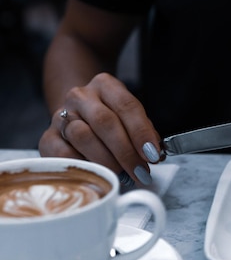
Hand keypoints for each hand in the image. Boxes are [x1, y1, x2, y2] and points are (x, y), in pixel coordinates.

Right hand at [38, 73, 163, 185]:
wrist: (78, 115)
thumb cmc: (113, 120)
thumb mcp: (131, 118)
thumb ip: (144, 132)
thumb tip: (154, 154)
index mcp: (105, 85)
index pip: (126, 106)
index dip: (141, 132)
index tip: (153, 155)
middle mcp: (80, 96)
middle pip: (104, 121)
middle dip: (126, 151)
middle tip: (140, 171)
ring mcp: (61, 115)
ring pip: (82, 136)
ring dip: (106, 160)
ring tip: (121, 173)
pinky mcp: (47, 137)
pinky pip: (63, 153)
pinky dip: (84, 165)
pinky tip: (97, 173)